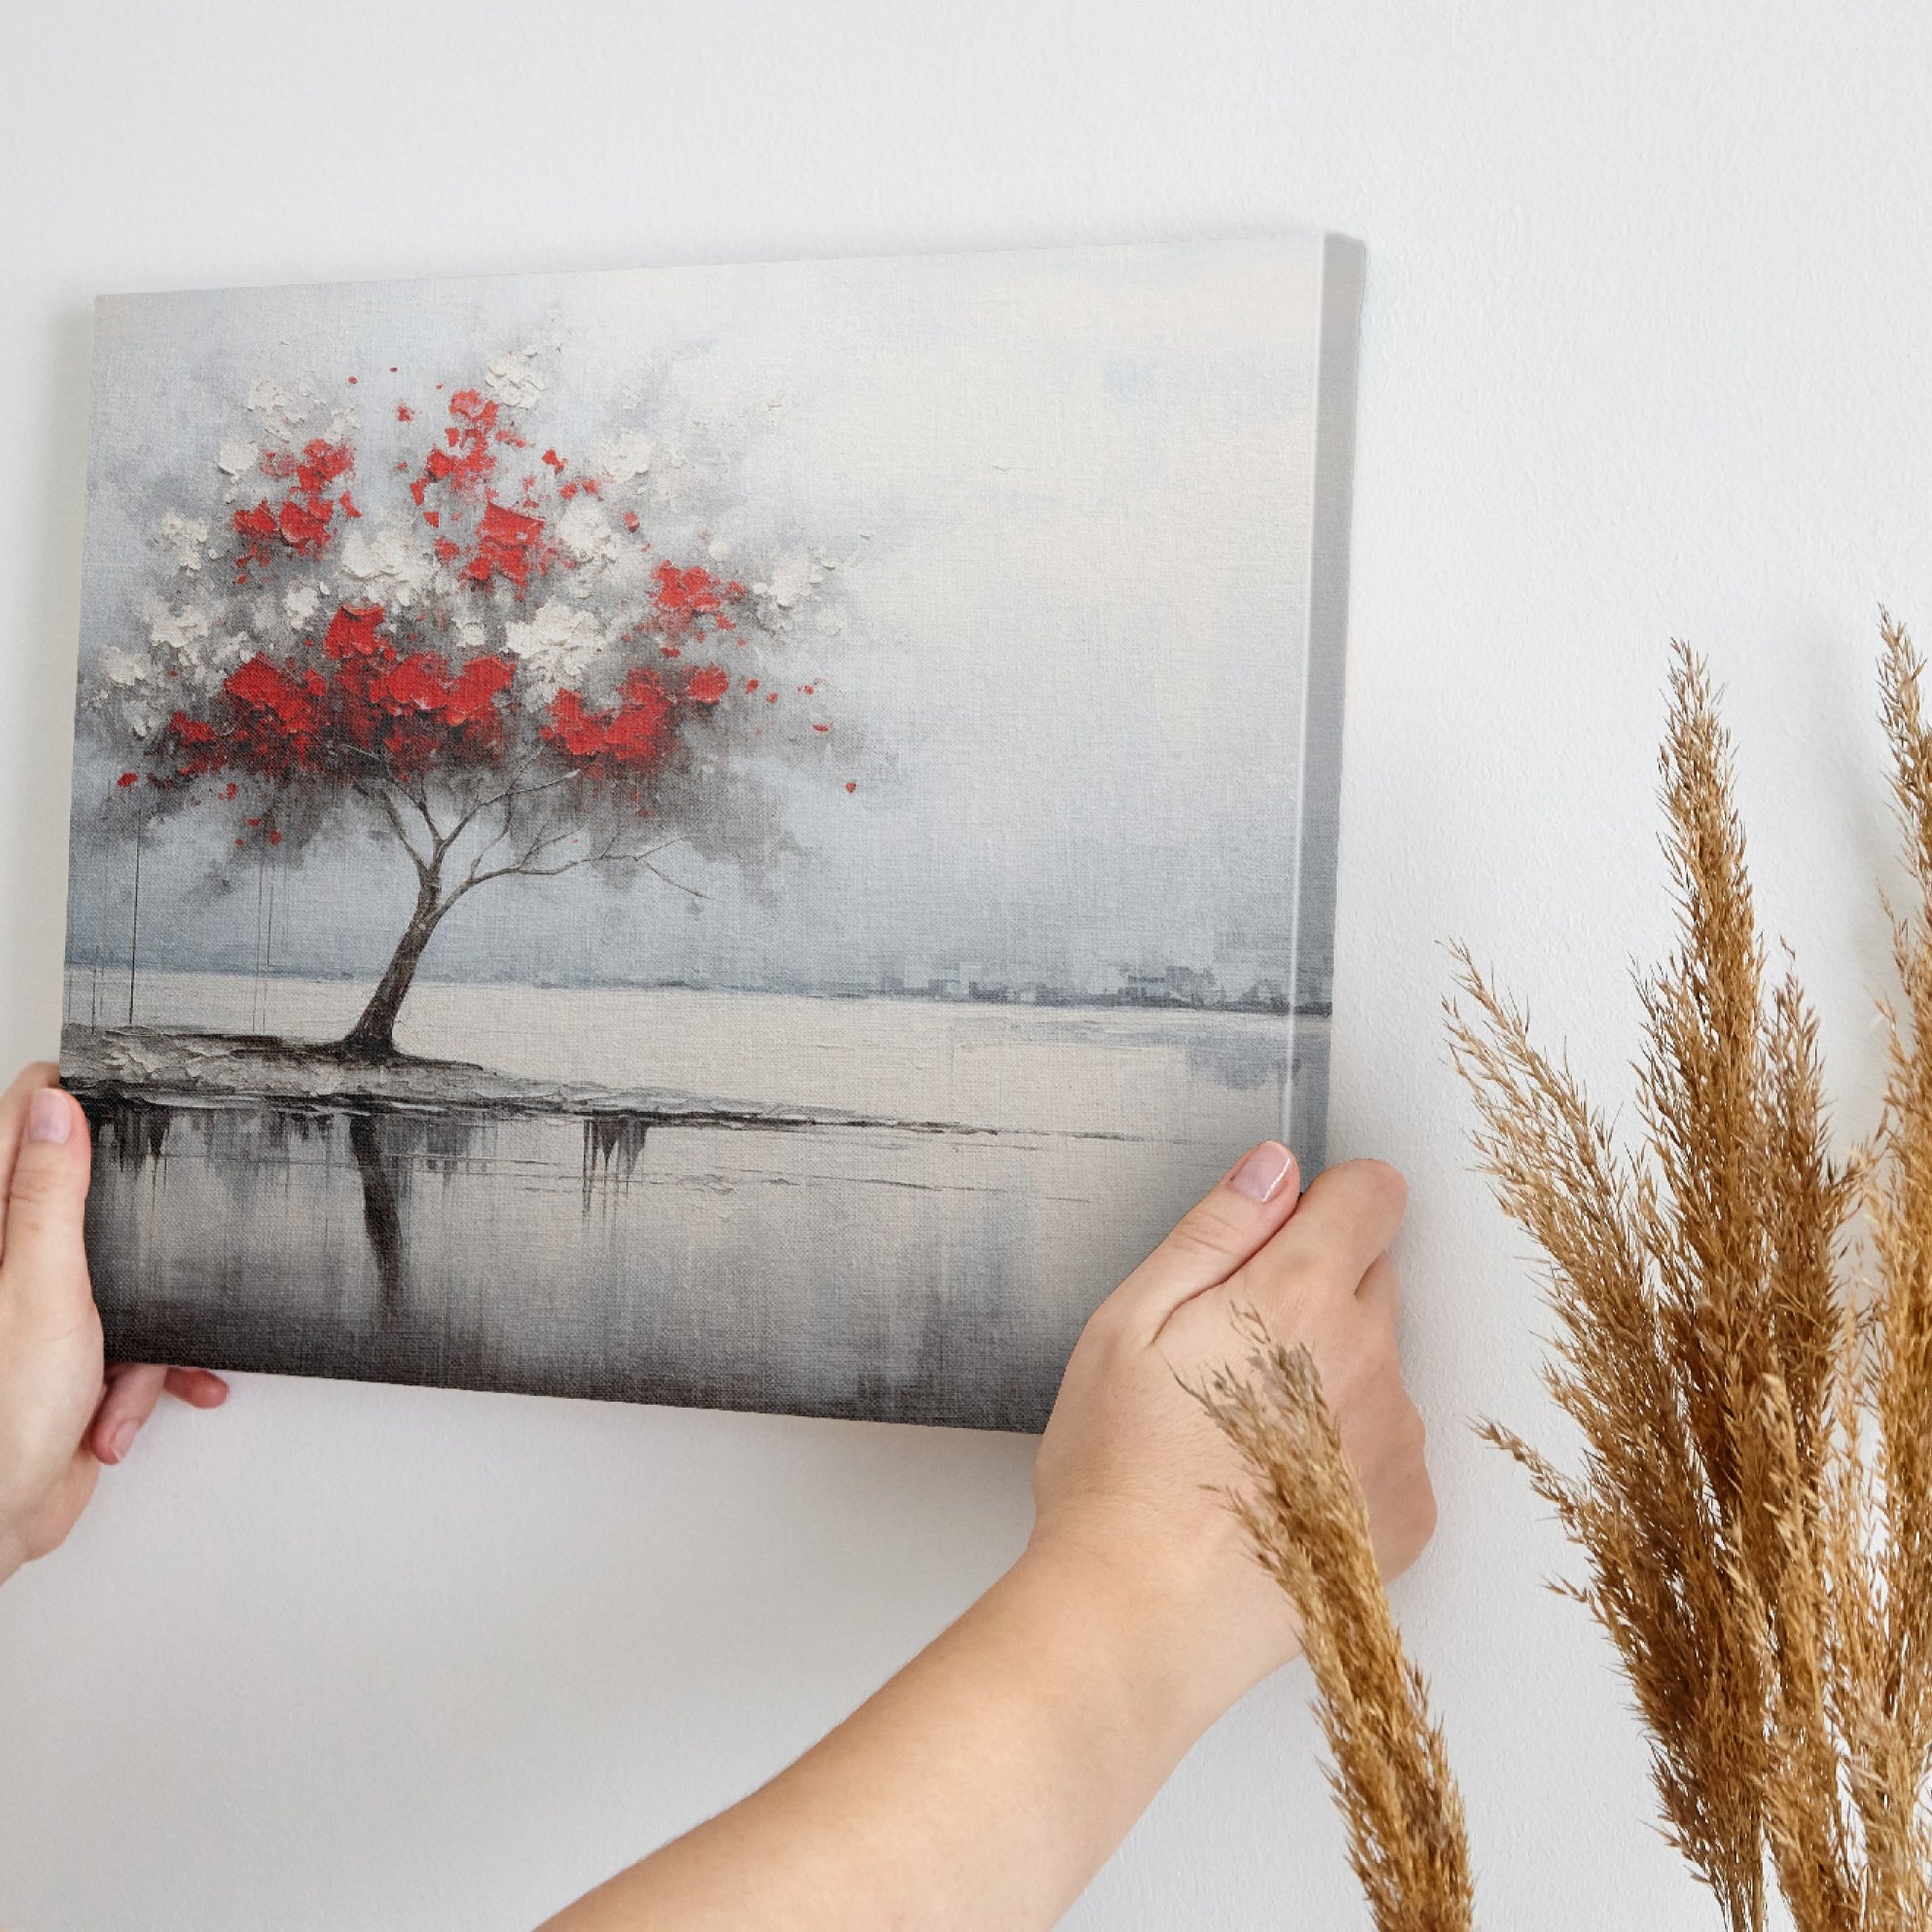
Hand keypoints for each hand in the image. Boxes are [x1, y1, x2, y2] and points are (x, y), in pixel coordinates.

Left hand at [0, 1063, 227, 1583]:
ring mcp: (40, 1308)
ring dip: (150, 1325)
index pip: (21, 1122)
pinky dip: (146, 1374)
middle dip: (137, 1226)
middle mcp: (10, 1262)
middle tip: (160, 1224)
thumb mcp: (41, 1290)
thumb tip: (55, 1106)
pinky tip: (135, 1406)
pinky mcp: (71, 1355)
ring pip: (124, 1273)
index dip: (72, 1098)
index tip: (124, 1091)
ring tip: (133, 1370)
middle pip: (83, 1194)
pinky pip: (133, 1337)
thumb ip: (48, 1197)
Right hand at [546, 1142, 1435, 1931]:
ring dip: (1334, 1375)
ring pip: (1381, 1365)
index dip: (1328, 1202)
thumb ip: (1213, 1232)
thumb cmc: (1120, 1474)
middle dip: (1318, 1291)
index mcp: (1299, 1297)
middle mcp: (1370, 1360)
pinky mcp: (1407, 1514)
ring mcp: (1397, 1442)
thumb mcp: (1128, 1323)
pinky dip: (1350, 1454)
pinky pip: (1391, 1447)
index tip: (1284, 1235)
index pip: (1374, 1194)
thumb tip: (1274, 1169)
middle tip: (1232, 1351)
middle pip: (1376, 1277)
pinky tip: (1278, 1487)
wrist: (1143, 1618)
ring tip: (1245, 1435)